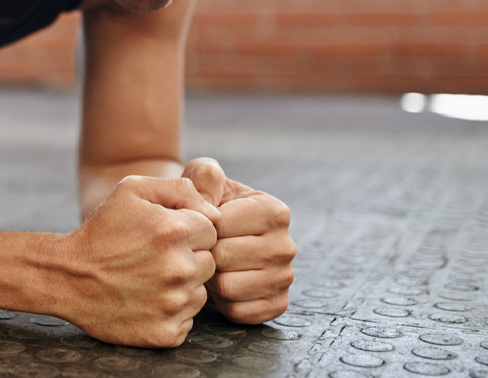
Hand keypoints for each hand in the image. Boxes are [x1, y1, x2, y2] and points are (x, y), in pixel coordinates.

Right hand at [55, 176, 219, 347]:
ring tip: (148, 279)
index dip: (187, 230)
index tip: (162, 236)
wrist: (68, 277)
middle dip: (188, 257)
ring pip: (200, 292)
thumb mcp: (132, 190)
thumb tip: (216, 214)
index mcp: (174, 231)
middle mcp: (178, 269)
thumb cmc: (103, 230)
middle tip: (154, 258)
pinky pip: (188, 320)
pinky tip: (147, 300)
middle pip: (209, 262)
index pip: (211, 230)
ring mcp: (173, 304)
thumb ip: (180, 189)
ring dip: (181, 286)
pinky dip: (171, 312)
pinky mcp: (166, 333)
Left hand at [182, 158, 295, 324]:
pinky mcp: (277, 305)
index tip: (202, 223)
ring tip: (213, 263)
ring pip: (229, 287)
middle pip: (223, 258)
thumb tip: (208, 203)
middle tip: (205, 247)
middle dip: (204, 253)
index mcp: (274, 211)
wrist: (213, 237)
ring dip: (211, 278)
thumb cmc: (207, 204)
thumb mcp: (203, 179)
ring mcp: (285, 278)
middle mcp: (287, 246)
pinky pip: (238, 312)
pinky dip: (223, 302)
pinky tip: (224, 283)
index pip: (220, 225)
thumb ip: (204, 175)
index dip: (200, 225)